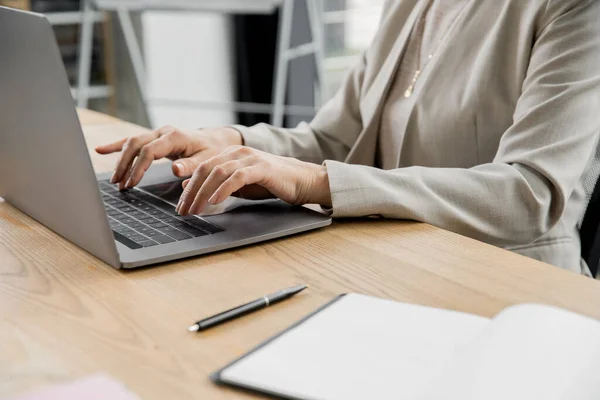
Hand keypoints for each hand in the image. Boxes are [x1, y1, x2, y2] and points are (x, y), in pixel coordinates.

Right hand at [95, 125, 242, 189]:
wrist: (215, 140)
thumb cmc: (212, 151)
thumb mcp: (207, 160)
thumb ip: (191, 165)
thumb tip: (175, 169)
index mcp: (175, 136)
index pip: (150, 150)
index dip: (139, 167)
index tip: (131, 184)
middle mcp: (163, 132)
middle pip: (136, 145)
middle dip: (125, 164)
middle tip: (119, 184)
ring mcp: (157, 133)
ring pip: (132, 142)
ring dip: (121, 160)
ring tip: (114, 180)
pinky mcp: (153, 137)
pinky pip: (132, 140)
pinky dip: (116, 145)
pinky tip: (100, 150)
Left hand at [175, 145, 331, 214]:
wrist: (302, 180)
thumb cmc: (272, 183)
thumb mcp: (239, 186)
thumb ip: (217, 186)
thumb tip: (189, 187)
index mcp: (230, 155)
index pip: (202, 169)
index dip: (189, 189)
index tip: (181, 207)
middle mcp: (237, 153)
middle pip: (206, 170)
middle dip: (192, 192)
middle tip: (183, 211)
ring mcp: (249, 158)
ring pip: (218, 173)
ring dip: (203, 193)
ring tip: (196, 209)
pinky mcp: (260, 167)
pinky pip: (237, 177)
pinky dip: (223, 189)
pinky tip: (215, 201)